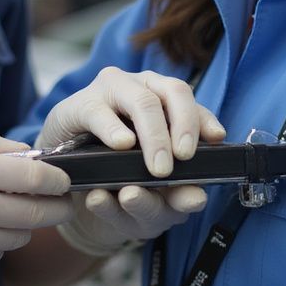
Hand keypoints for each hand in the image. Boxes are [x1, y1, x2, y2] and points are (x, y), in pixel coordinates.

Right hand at [38, 68, 222, 255]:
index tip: (215, 140)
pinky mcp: (79, 106)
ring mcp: (111, 92)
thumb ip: (174, 193)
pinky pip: (98, 112)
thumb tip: (197, 198)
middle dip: (183, 128)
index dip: (204, 119)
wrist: (69, 177)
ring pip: (143, 101)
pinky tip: (122, 145)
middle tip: (182, 162)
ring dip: (154, 136)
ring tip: (158, 168)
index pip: (192, 102)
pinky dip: (113, 130)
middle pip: (174, 92)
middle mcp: (142, 87)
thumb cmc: (118, 175)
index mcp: (164, 98)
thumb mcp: (151, 190)